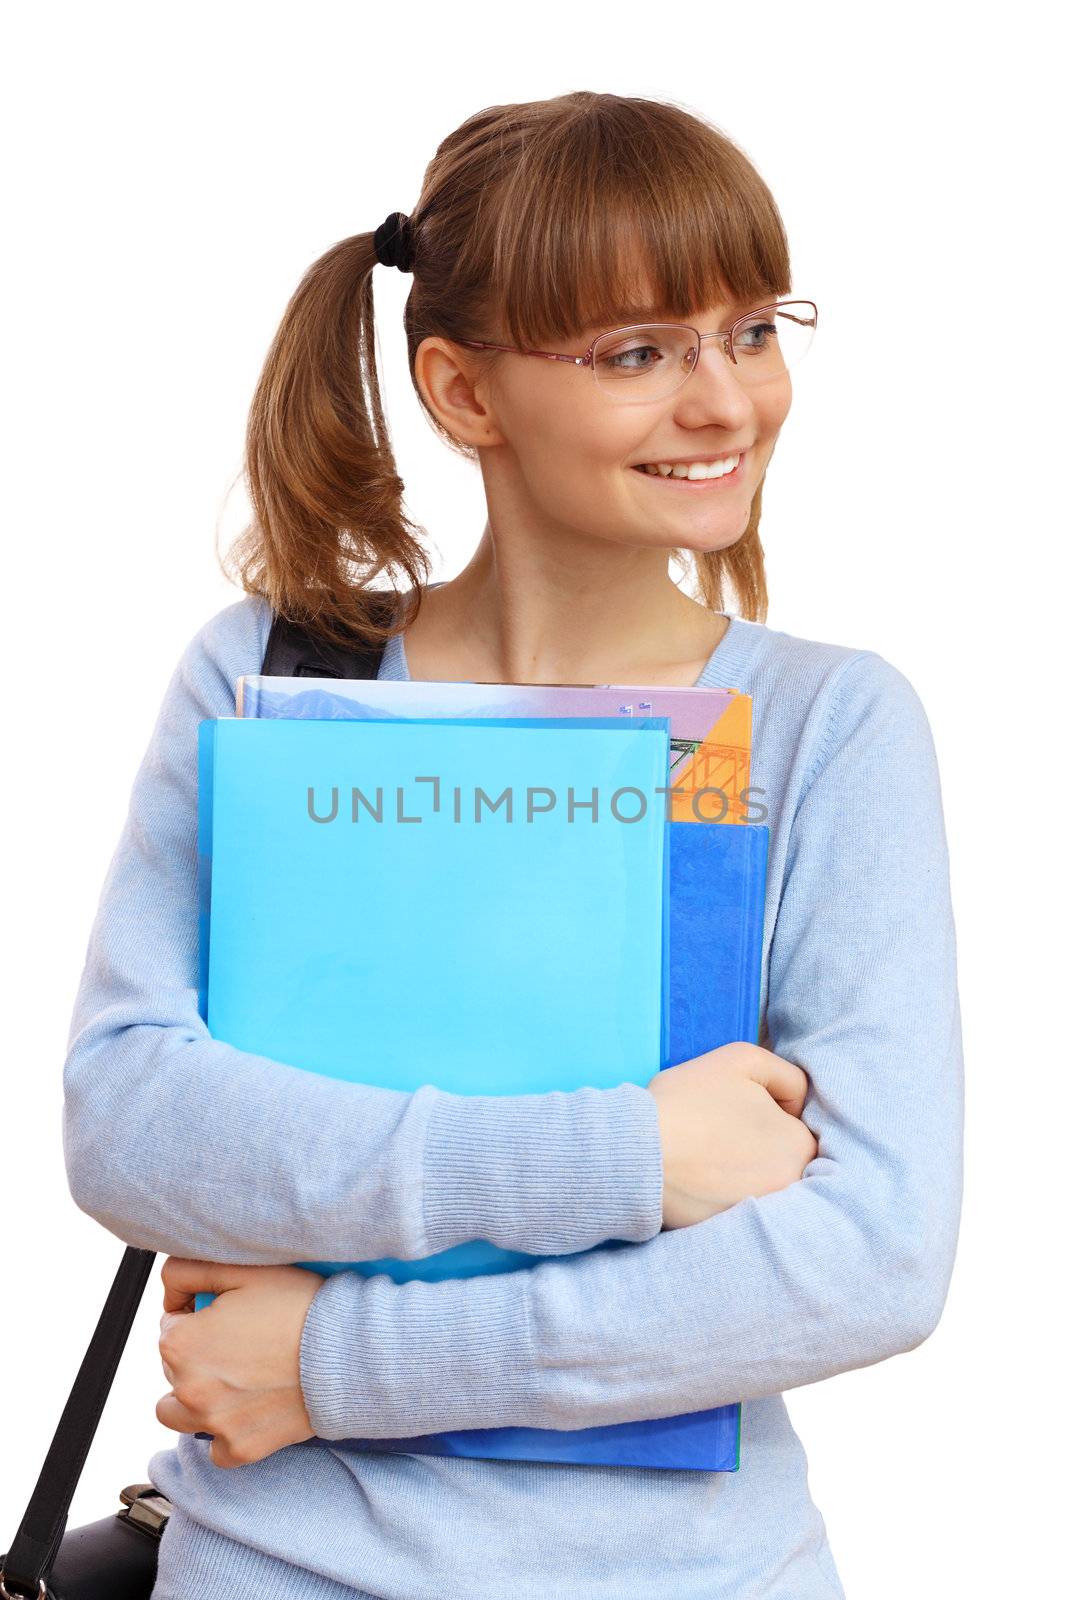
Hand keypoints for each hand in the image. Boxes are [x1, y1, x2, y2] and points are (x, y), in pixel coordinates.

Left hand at [156, 1257, 325, 1468]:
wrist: (347, 1351)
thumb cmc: (299, 1307)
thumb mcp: (243, 1270)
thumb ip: (188, 1271)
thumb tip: (169, 1293)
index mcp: (182, 1344)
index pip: (169, 1326)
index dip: (198, 1315)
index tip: (229, 1313)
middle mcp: (188, 1390)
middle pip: (173, 1368)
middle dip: (197, 1353)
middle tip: (241, 1339)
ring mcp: (213, 1424)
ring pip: (178, 1413)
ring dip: (196, 1396)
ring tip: (235, 1377)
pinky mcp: (240, 1449)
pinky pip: (216, 1447)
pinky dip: (227, 1430)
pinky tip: (251, 1406)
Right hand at [646, 1041, 817, 1229]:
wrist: (634, 1153)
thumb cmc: (687, 1101)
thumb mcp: (742, 1059)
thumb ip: (786, 1074)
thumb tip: (798, 1102)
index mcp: (799, 1146)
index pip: (795, 1126)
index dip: (766, 1111)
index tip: (731, 1108)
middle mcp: (791, 1187)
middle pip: (780, 1159)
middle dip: (757, 1145)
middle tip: (717, 1134)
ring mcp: (763, 1215)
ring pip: (759, 1184)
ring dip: (740, 1171)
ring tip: (704, 1157)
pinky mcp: (734, 1233)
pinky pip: (736, 1209)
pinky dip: (721, 1196)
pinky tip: (697, 1182)